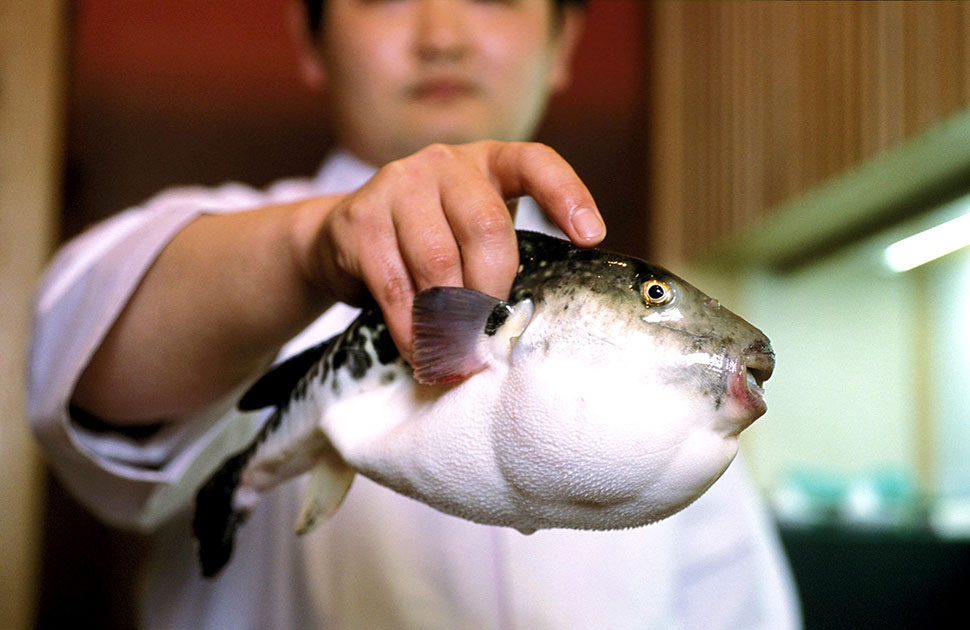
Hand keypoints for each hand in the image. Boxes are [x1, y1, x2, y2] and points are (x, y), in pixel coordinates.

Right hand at [298, 141, 604, 359]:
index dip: (567, 195)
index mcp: (487, 162)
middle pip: (486, 227)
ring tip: (458, 354)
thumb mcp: (468, 232)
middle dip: (493, 289)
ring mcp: (398, 184)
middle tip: (490, 334)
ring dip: (452, 318)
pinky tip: (420, 351)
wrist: (342, 236)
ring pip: (438, 260)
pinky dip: (412, 329)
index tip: (591, 238)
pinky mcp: (360, 218)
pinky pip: (395, 286)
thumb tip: (520, 326)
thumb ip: (496, 255)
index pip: (535, 163)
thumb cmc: (426, 241)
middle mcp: (445, 163)